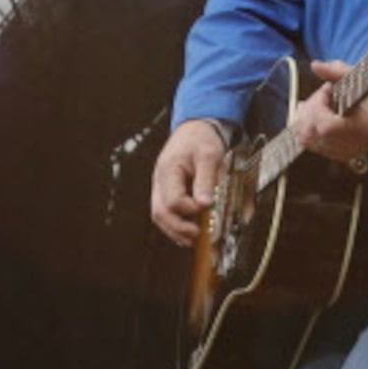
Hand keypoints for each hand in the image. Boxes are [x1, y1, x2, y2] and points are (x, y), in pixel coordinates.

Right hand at [150, 119, 229, 245]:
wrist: (196, 129)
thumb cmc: (201, 139)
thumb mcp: (209, 155)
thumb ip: (206, 180)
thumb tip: (205, 204)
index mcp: (168, 170)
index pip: (172, 200)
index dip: (188, 209)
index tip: (205, 208)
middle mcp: (160, 180)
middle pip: (159, 211)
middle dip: (177, 227)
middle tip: (197, 235)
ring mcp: (161, 186)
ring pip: (159, 215)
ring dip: (174, 230)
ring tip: (193, 239)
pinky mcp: (166, 191)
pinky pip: (164, 212)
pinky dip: (174, 225)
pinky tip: (187, 233)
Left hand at [287, 60, 367, 169]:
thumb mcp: (366, 82)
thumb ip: (338, 72)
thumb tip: (316, 65)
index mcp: (358, 130)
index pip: (325, 126)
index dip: (320, 106)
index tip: (329, 90)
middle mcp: (347, 146)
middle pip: (311, 132)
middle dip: (311, 108)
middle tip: (323, 94)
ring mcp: (339, 152)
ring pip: (306, 138)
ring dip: (306, 117)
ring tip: (317, 102)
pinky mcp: (335, 154)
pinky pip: (311, 143)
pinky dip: (307, 126)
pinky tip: (315, 113)